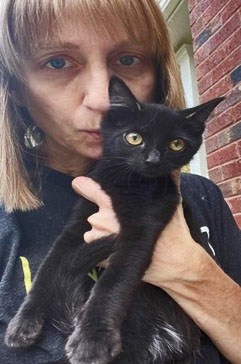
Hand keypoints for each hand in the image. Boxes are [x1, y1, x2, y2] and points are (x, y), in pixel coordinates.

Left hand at [72, 175, 240, 362]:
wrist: (177, 263)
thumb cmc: (173, 231)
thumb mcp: (172, 200)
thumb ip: (168, 179)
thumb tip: (171, 165)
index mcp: (116, 204)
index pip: (91, 189)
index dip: (85, 186)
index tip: (79, 184)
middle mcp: (104, 221)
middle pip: (94, 215)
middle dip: (105, 218)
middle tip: (122, 224)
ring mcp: (102, 240)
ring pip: (93, 232)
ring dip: (102, 234)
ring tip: (122, 238)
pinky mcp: (103, 258)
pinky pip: (95, 249)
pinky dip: (103, 249)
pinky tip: (119, 249)